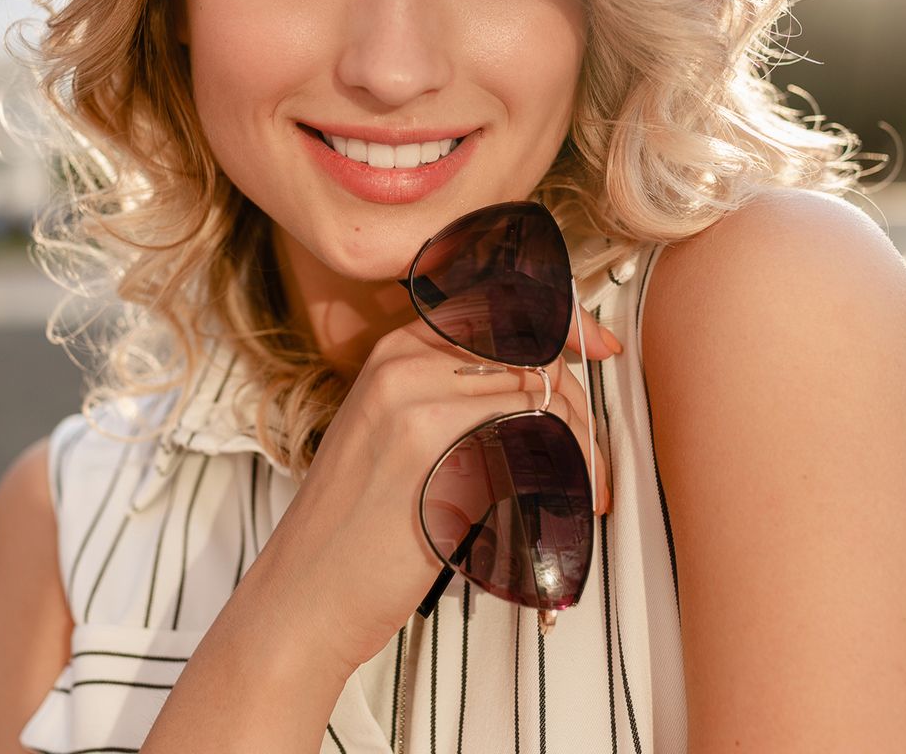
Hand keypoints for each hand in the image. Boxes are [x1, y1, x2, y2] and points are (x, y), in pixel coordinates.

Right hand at [250, 304, 621, 673]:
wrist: (305, 595)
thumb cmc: (352, 528)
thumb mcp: (391, 432)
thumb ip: (454, 394)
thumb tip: (541, 382)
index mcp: (395, 350)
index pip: (502, 310)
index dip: (563, 326)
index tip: (600, 349)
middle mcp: (405, 367)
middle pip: (532, 356)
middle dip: (578, 407)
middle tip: (591, 460)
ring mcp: (419, 407)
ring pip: (543, 400)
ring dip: (579, 449)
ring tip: (584, 491)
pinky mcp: (440, 458)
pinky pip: (534, 448)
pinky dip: (564, 479)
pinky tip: (560, 511)